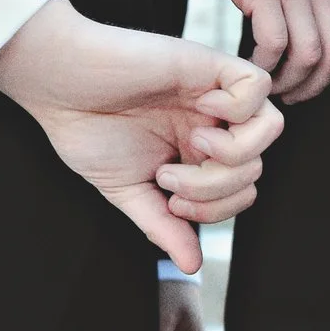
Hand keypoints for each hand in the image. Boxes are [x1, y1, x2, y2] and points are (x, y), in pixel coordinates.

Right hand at [0, 0, 284, 273]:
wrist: (58, 84)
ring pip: (271, 128)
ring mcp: (215, 94)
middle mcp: (213, 124)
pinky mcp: (210, 63)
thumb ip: (163, 226)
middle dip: (215, 187)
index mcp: (197, 153)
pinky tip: (200, 106)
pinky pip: (259, 85)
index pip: (242, 191)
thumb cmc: (86, 129)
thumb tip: (192, 267)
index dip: (217, 209)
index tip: (171, 203)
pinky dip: (238, 106)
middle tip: (168, 176)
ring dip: (233, 152)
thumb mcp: (129, 191)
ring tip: (192, 146)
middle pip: (256, 167)